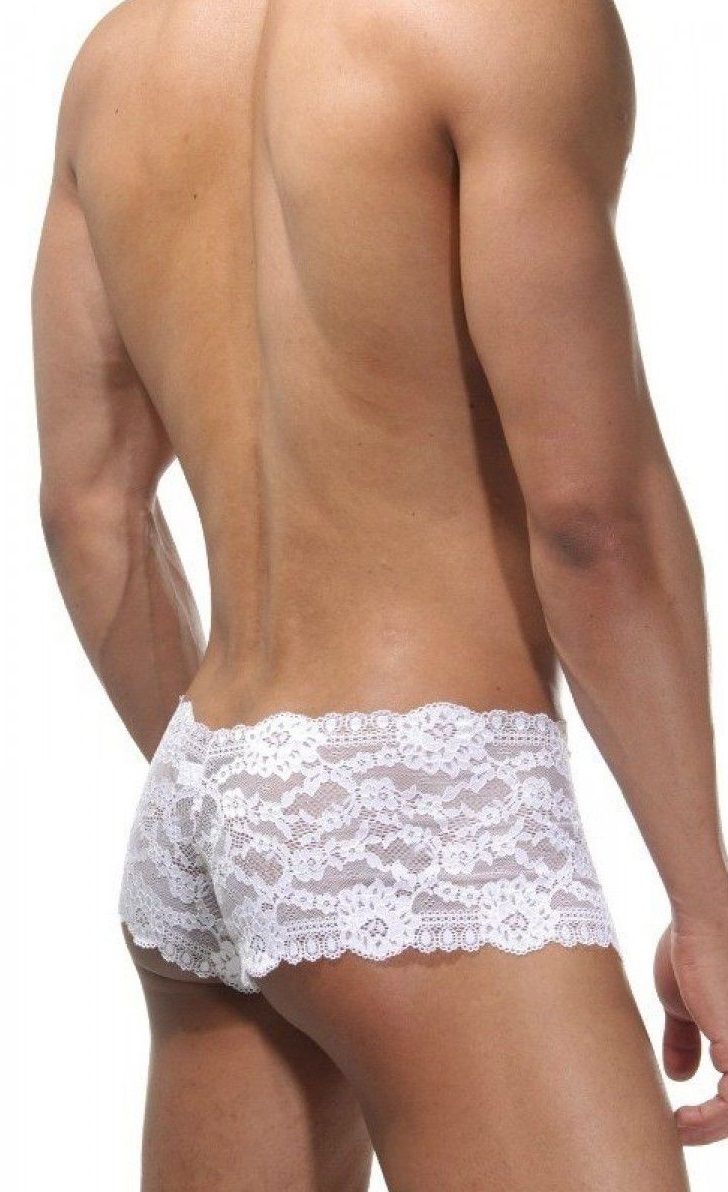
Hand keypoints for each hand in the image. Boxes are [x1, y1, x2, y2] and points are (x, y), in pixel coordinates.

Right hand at [654, 917, 727, 1144]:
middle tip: (679, 1129)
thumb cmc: (693, 951)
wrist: (702, 923)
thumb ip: (685, 1039)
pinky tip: (680, 1117)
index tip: (681, 1119)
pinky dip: (708, 1121)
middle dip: (712, 1127)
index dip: (716, 1114)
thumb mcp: (684, 1005)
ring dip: (707, 1129)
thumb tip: (680, 1076)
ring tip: (676, 1126)